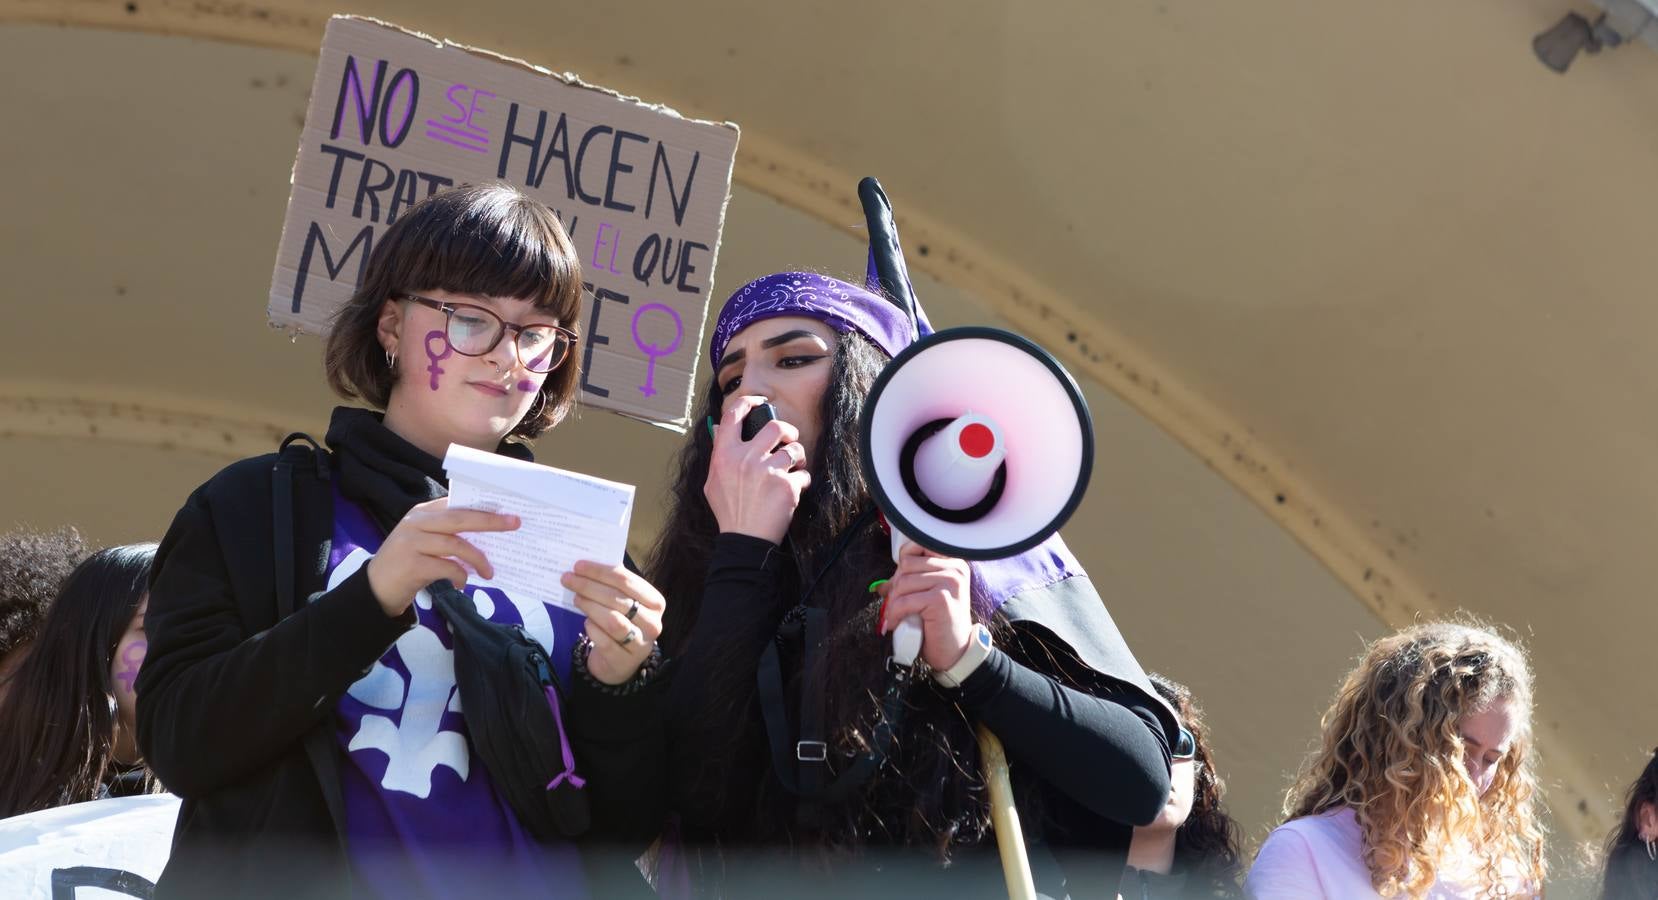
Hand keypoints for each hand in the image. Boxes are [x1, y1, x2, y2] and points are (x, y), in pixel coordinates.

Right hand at [365, 498, 518, 617]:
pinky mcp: (412, 565)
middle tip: (514, 524)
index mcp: (421, 513)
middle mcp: (415, 523)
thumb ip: (448, 534)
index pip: (456, 504)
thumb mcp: (424, 542)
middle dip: (489, 521)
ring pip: (456, 544)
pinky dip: (460, 576)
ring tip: (489, 572)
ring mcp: (411, 543)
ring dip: (478, 559)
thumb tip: (487, 535)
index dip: (482, 506)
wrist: (374, 589)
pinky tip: (462, 584)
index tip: (506, 509)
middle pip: (459, 518)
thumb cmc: (406, 563)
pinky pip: (447, 567)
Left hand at [562, 560, 665, 684]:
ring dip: (589, 606)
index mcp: (655, 602)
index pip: (626, 580)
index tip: (578, 566)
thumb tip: (586, 568)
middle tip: (568, 579)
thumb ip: (613, 586)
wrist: (621, 660)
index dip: (600, 572)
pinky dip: (592, 628)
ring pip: (612, 620)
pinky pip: (603, 640)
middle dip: (589, 586)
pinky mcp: (623, 660)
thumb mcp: (625, 603)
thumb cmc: (622, 622)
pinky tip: (586, 622)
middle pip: (617, 599)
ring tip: (576, 598)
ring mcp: (640, 643)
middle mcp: (652, 622)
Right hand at [704, 395, 811, 543]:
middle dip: (788, 431)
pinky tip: (794, 491)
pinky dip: (802, 482)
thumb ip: (719, 457)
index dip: (748, 403)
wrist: (745, 539)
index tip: (760, 402)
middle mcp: (746, 459)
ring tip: (793, 470)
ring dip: (798, 459)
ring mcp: (768, 471)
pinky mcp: (787, 485)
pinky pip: (803, 475)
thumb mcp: (712, 482)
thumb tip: (720, 433)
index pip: (733, 416)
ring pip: (795, 450)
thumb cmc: (729, 512)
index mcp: (725, 455)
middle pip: (775, 426)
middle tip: (790, 440)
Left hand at [876, 541, 973, 671]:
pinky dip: (895, 614)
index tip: (900, 584)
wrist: (956, 652)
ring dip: (894, 602)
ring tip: (897, 615)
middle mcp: (955, 569)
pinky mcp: (941, 599)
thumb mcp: (926, 597)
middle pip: (906, 565)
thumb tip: (881, 585)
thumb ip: (910, 583)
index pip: (917, 546)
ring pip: (903, 582)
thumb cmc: (940, 624)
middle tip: (896, 605)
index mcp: (953, 563)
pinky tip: (897, 623)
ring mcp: (950, 582)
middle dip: (896, 587)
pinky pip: (904, 601)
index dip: (902, 565)